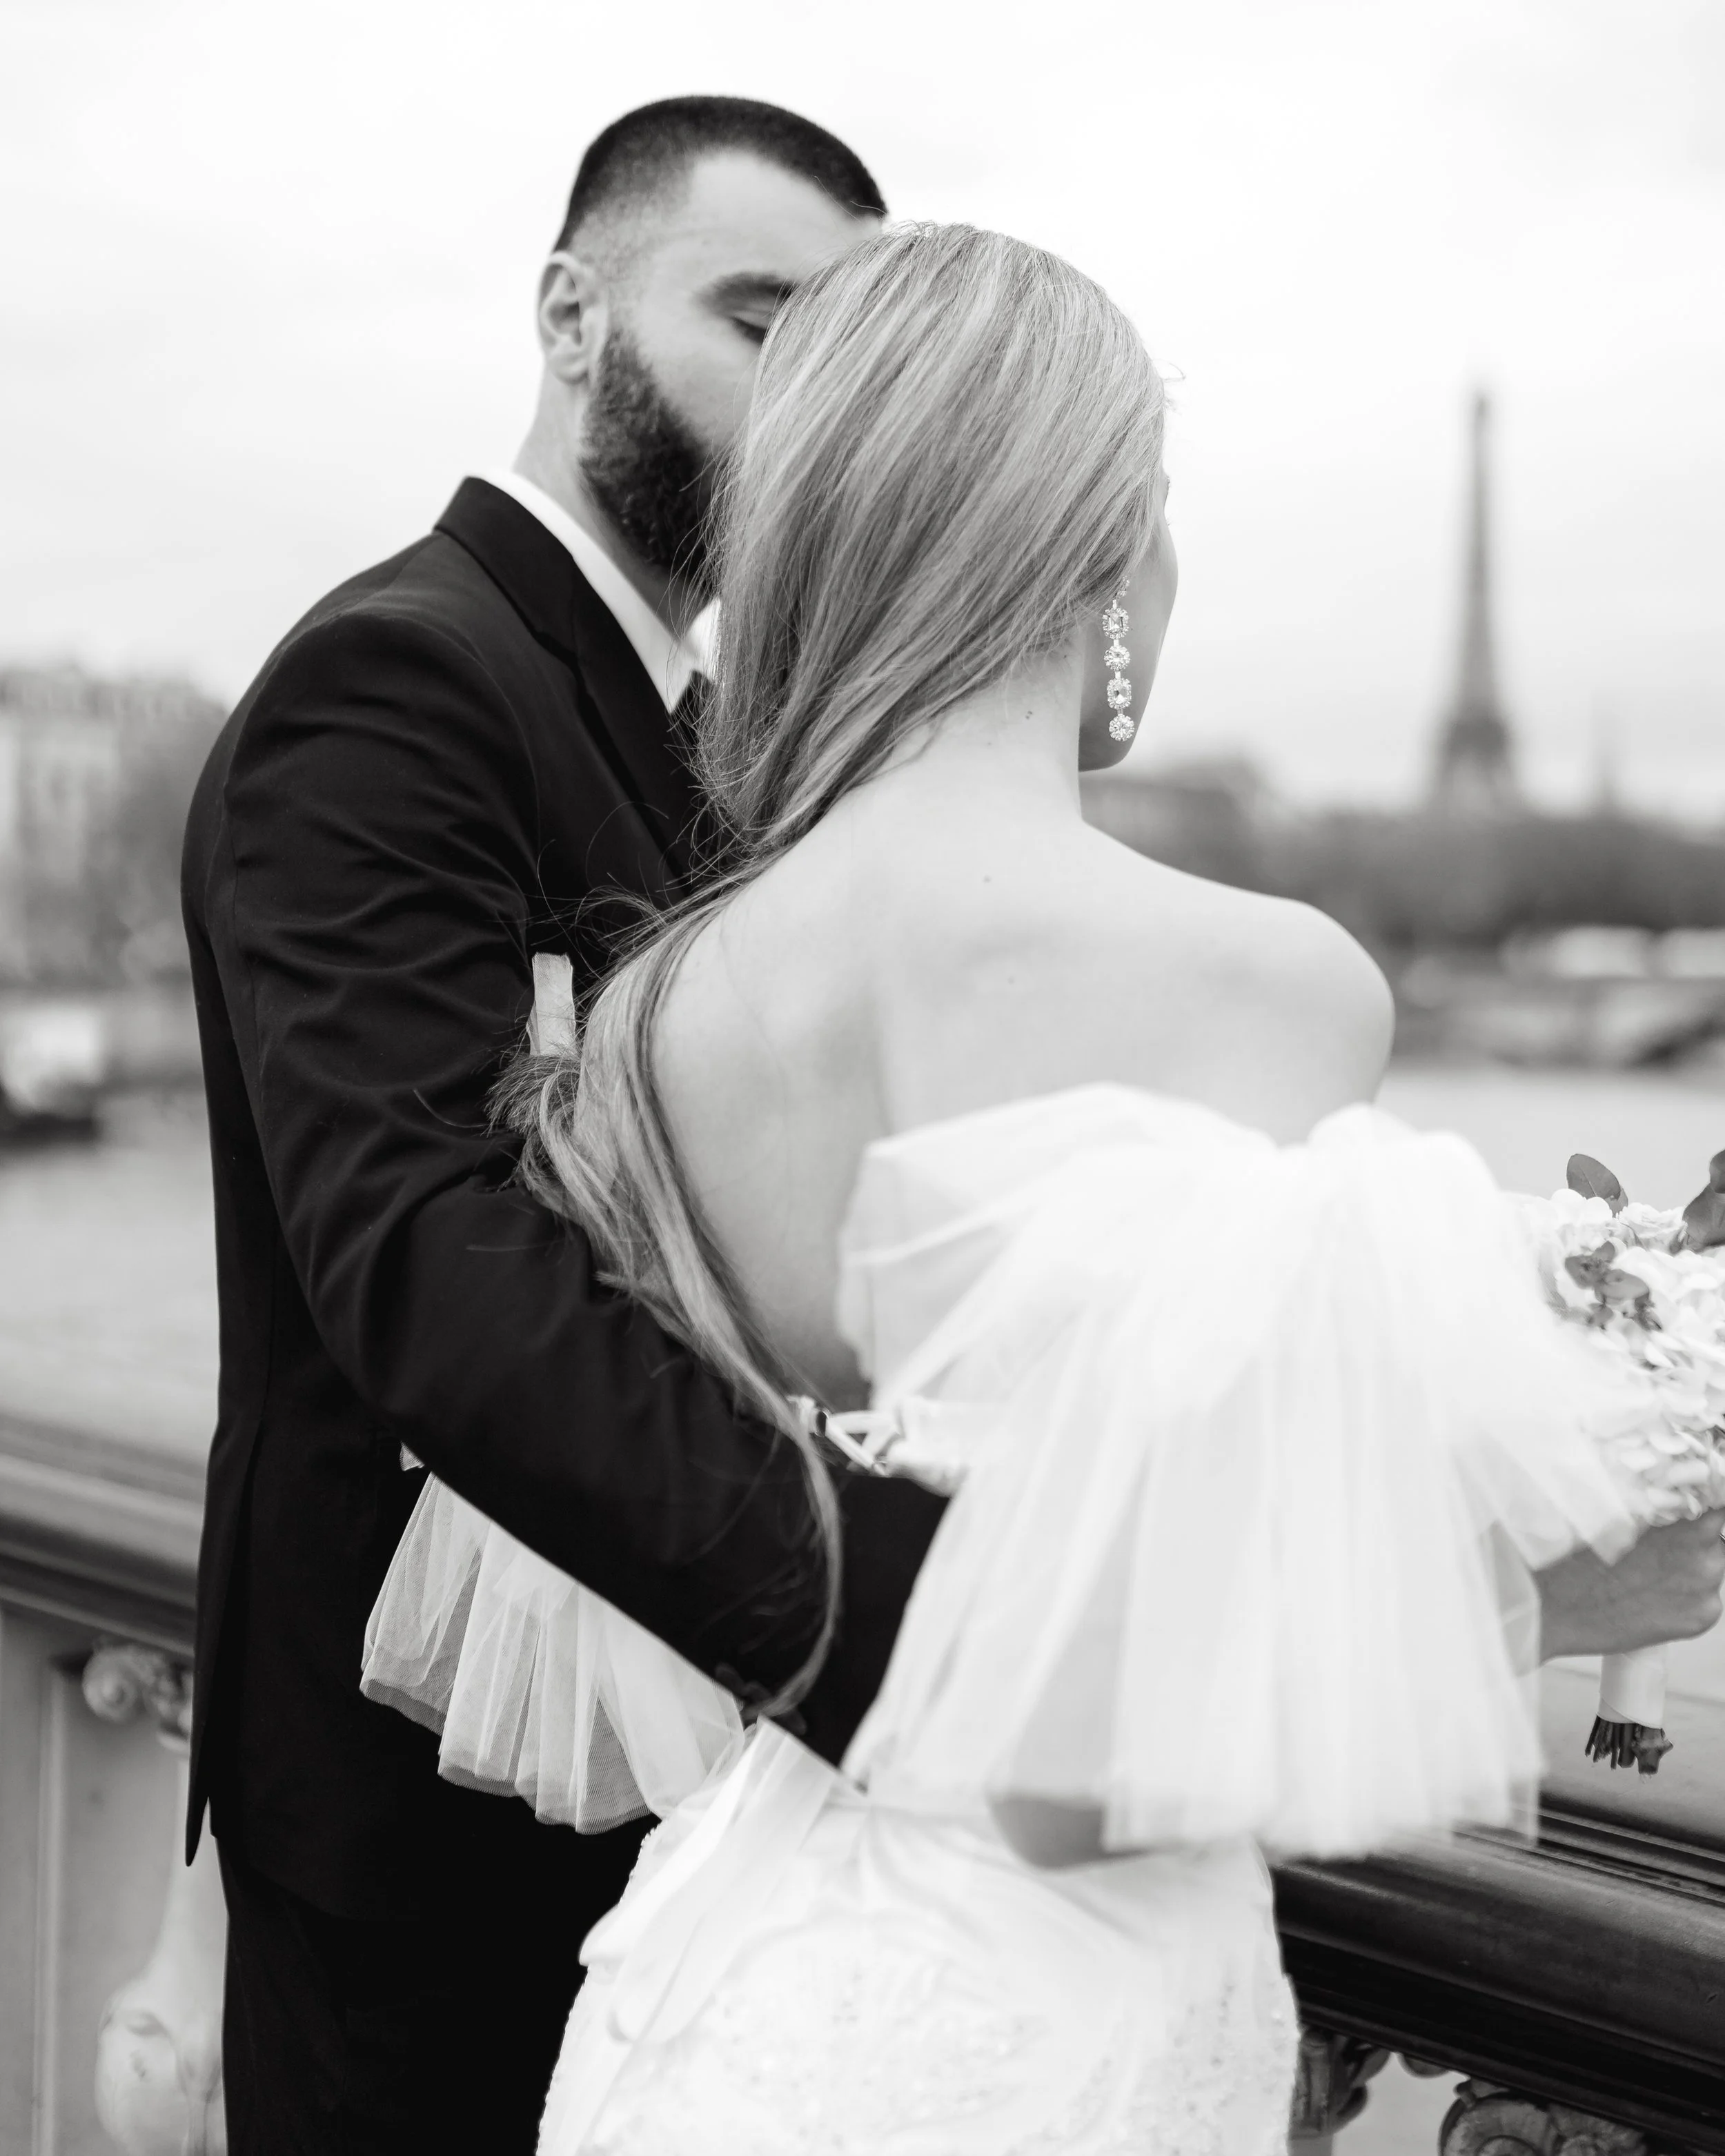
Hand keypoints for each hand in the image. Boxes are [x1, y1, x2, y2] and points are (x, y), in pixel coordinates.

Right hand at [1536, 1511, 1724, 1660]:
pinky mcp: (1701, 1618)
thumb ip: (1655, 1507)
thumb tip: (1671, 1501)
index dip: (1707, 1502)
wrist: (1559, 1605)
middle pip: (1714, 1537)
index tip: (1698, 1501)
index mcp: (1687, 1522)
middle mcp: (1705, 1556)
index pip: (1719, 1505)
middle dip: (1695, 1538)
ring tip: (1650, 1571)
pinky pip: (1706, 1599)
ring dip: (1691, 1565)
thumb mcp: (1617, 1511)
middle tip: (1660, 1544)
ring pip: (1711, 1566)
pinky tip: (1652, 1595)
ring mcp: (1706, 1589)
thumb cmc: (1577, 1555)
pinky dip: (1686, 1596)